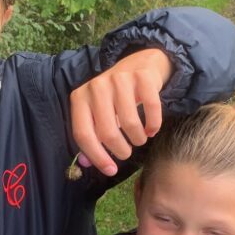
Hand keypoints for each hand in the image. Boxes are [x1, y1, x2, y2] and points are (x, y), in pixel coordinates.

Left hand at [70, 47, 172, 174]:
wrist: (139, 64)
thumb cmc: (115, 97)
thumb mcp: (98, 113)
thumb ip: (92, 136)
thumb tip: (87, 164)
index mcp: (80, 98)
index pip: (83, 134)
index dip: (97, 157)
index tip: (111, 170)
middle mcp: (97, 86)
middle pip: (107, 132)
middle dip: (120, 150)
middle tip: (127, 152)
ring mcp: (120, 79)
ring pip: (130, 123)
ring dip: (138, 139)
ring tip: (139, 138)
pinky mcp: (142, 77)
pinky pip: (151, 109)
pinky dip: (154, 126)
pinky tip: (152, 129)